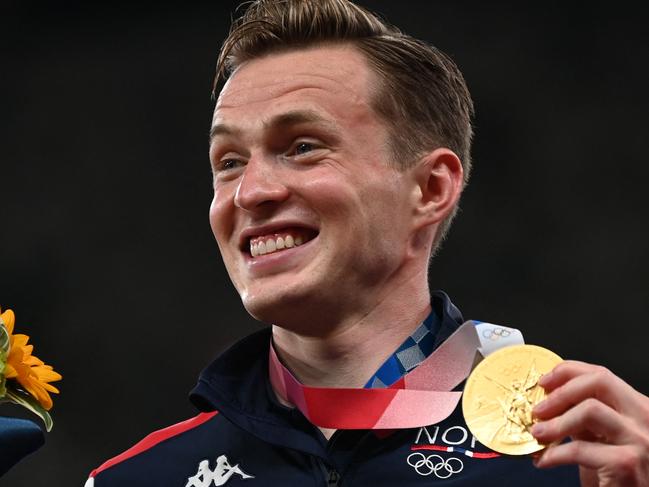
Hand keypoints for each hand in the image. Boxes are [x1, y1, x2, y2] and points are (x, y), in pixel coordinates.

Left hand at [531, 360, 648, 485]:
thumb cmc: (614, 476)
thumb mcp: (600, 437)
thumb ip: (582, 414)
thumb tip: (549, 395)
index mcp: (637, 408)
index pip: (602, 375)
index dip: (568, 372)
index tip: (544, 382)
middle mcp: (645, 419)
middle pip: (600, 382)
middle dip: (562, 391)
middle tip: (538, 409)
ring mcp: (640, 440)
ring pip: (590, 410)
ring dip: (555, 422)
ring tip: (537, 434)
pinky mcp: (627, 463)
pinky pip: (580, 449)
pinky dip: (555, 454)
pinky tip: (544, 460)